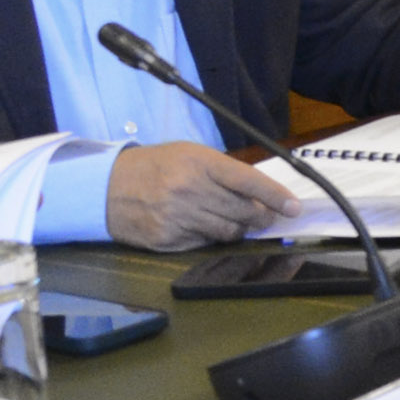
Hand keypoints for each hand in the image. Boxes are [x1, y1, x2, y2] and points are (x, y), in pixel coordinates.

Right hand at [105, 141, 299, 250]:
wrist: (106, 187)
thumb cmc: (156, 166)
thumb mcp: (190, 155)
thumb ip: (224, 171)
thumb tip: (260, 193)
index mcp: (200, 163)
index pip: (248, 181)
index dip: (275, 196)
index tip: (294, 208)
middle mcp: (190, 190)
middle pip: (244, 211)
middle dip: (262, 217)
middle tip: (268, 218)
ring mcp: (178, 217)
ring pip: (228, 232)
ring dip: (239, 229)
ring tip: (237, 222)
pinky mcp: (167, 240)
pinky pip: (205, 244)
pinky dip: (211, 238)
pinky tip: (204, 227)